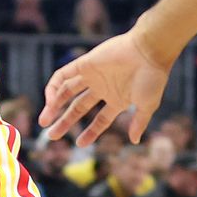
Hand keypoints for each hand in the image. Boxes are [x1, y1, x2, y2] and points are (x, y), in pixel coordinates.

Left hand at [38, 29, 170, 145]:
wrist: (148, 51)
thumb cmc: (152, 78)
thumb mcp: (147, 105)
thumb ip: (139, 123)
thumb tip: (135, 141)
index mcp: (117, 100)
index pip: (99, 120)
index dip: (90, 132)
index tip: (79, 144)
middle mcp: (102, 88)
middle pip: (78, 108)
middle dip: (64, 122)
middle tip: (51, 136)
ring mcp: (92, 76)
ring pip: (66, 93)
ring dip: (54, 106)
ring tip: (44, 122)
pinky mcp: (83, 64)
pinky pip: (62, 75)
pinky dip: (53, 87)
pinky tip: (51, 102)